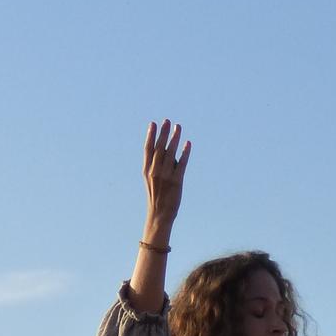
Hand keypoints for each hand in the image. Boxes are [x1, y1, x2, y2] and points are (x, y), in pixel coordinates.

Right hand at [142, 119, 190, 237]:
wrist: (159, 215)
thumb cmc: (157, 196)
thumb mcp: (152, 180)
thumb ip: (158, 165)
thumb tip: (169, 150)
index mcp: (147, 170)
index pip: (148, 149)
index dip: (150, 135)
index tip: (153, 123)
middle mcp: (155, 171)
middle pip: (159, 148)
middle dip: (163, 133)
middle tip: (167, 121)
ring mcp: (165, 176)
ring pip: (170, 153)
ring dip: (174, 139)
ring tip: (178, 127)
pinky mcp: (176, 182)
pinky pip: (181, 164)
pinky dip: (185, 153)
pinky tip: (188, 143)